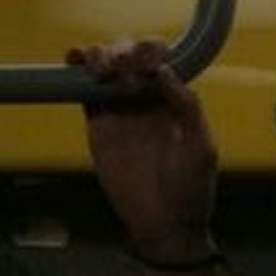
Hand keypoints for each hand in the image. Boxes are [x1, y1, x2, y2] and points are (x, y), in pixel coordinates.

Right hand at [68, 40, 218, 267]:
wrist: (164, 223)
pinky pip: (83, 90)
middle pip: (128, 56)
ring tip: (101, 69)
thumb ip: (187, 107)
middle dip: (123, 52)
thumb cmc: (191, 189)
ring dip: (100, 55)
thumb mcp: (201, 148)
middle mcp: (145, 99)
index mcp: (174, 100)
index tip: (147, 63)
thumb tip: (164, 71)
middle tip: (123, 69)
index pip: (159, 60)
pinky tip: (74, 59)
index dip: (150, 52)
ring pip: (104, 66)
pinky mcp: (97, 124)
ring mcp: (119, 109)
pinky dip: (75, 70)